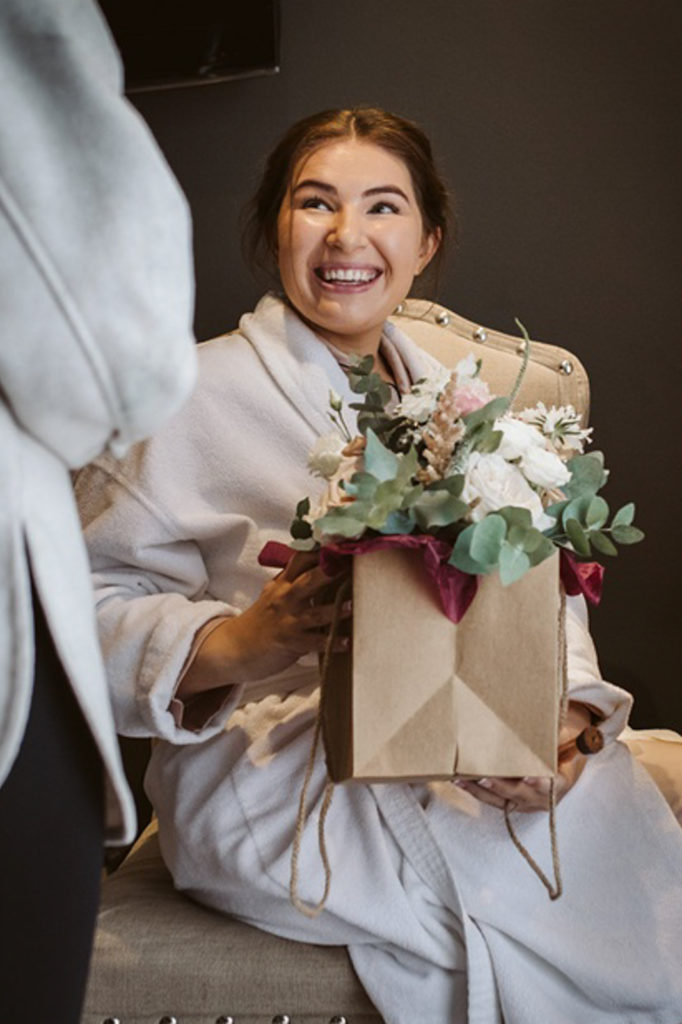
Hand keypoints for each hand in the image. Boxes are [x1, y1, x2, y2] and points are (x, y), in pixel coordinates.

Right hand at [178, 551, 350, 697]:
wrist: (236, 646)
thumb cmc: (262, 618)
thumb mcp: (273, 592)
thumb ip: (292, 578)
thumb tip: (316, 561)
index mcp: (283, 583)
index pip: (300, 560)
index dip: (318, 550)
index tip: (337, 542)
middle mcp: (285, 599)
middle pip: (307, 581)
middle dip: (327, 572)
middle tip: (347, 564)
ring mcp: (288, 621)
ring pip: (314, 614)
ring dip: (334, 610)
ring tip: (352, 606)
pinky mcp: (290, 643)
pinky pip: (314, 643)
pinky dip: (331, 643)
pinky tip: (346, 642)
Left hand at [454, 702, 593, 813]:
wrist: (562, 769)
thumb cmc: (563, 750)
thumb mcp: (567, 740)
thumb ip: (559, 735)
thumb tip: (552, 722)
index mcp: (559, 784)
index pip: (549, 785)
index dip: (539, 782)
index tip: (528, 776)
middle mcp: (541, 799)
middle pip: (519, 794)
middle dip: (501, 785)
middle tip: (484, 776)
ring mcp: (524, 804)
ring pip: (500, 799)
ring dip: (480, 789)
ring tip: (461, 779)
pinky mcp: (510, 804)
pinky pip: (491, 800)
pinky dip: (476, 791)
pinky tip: (459, 781)